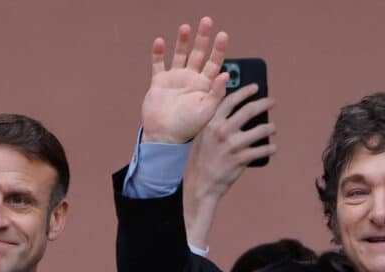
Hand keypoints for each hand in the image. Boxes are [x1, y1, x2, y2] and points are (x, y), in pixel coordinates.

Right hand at [141, 17, 228, 143]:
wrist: (165, 137)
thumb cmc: (189, 128)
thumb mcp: (207, 111)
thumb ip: (217, 92)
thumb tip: (225, 74)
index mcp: (205, 86)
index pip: (214, 63)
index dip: (219, 49)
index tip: (223, 34)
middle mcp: (191, 79)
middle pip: (198, 54)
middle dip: (203, 38)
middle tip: (207, 21)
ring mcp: (174, 79)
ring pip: (179, 55)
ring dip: (182, 41)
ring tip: (185, 27)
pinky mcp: (159, 83)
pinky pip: (158, 64)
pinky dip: (158, 53)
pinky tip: (160, 42)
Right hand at [183, 84, 276, 247]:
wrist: (201, 184)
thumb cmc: (202, 159)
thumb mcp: (202, 136)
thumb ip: (215, 122)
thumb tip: (237, 110)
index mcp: (211, 123)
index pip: (231, 100)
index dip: (245, 91)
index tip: (256, 87)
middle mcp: (222, 132)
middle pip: (249, 111)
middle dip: (264, 103)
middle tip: (272, 102)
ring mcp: (232, 146)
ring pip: (260, 130)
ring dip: (270, 127)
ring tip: (273, 128)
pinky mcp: (241, 160)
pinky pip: (262, 150)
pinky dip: (270, 149)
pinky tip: (273, 148)